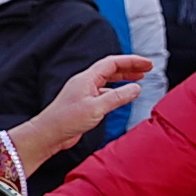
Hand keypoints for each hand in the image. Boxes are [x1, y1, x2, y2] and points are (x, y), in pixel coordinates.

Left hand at [8, 54, 151, 173]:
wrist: (48, 134)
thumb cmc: (65, 120)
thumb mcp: (96, 108)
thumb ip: (118, 97)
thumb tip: (136, 88)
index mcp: (86, 79)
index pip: (112, 63)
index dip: (131, 61)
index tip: (147, 63)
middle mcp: (85, 83)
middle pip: (110, 69)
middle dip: (129, 67)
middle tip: (147, 69)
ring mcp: (84, 93)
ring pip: (107, 81)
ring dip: (123, 78)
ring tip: (139, 79)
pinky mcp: (84, 104)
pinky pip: (103, 93)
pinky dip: (116, 92)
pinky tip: (123, 96)